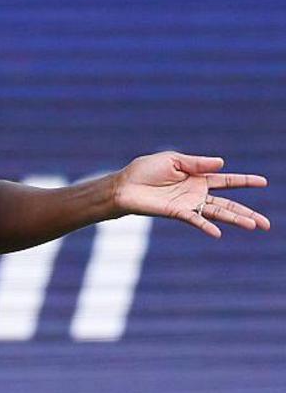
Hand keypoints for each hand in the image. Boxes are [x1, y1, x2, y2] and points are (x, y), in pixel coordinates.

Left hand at [112, 151, 270, 237]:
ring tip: (254, 226)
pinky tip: (218, 232)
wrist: (124, 185)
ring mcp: (188, 205)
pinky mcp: (177, 212)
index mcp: (197, 178)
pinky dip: (206, 226)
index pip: (226, 181)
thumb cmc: (145, 170)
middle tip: (267, 224)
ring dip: (235, 219)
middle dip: (247, 212)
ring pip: (217, 213)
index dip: (244, 181)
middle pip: (228, 204)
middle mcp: (197, 194)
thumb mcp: (173, 160)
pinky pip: (195, 220)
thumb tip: (222, 162)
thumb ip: (197, 163)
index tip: (264, 182)